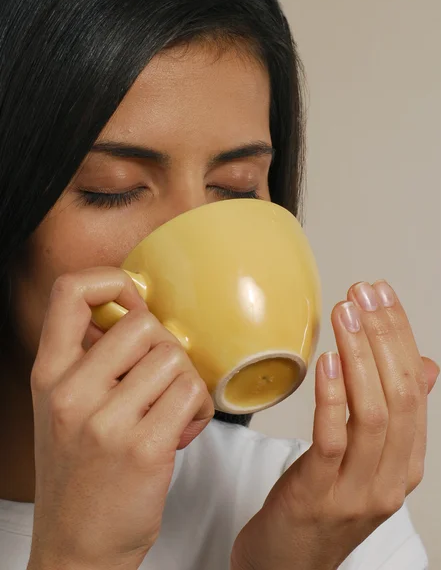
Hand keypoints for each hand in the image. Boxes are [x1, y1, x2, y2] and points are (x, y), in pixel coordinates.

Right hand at [28, 268, 213, 569]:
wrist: (78, 546)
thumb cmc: (79, 472)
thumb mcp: (63, 406)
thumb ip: (90, 357)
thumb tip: (136, 309)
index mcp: (49, 373)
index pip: (70, 291)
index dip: (110, 281)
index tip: (133, 302)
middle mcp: (71, 392)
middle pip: (143, 324)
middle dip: (165, 346)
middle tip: (162, 378)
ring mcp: (105, 421)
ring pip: (174, 357)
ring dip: (185, 381)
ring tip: (173, 409)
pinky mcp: (143, 448)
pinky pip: (192, 393)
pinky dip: (200, 408)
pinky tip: (184, 428)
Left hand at [231, 280, 438, 569]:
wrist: (286, 566)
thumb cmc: (320, 506)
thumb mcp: (366, 462)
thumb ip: (393, 417)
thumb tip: (423, 367)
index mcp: (405, 464)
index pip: (412, 389)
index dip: (400, 336)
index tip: (383, 295)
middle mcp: (390, 478)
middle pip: (397, 395)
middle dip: (383, 336)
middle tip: (365, 293)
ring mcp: (356, 489)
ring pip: (371, 412)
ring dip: (359, 355)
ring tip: (346, 313)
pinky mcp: (318, 493)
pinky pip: (332, 438)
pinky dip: (332, 395)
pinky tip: (327, 360)